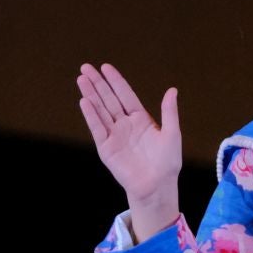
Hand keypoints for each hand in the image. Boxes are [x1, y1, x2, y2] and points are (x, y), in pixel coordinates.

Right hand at [76, 62, 181, 234]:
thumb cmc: (167, 162)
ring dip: (90, 95)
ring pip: (100, 110)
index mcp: (141, 119)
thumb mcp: (172, 134)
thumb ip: (169, 112)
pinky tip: (84, 101)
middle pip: (109, 99)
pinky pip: (97, 128)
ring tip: (81, 79)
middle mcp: (125, 125)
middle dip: (98, 83)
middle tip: (86, 67)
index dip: (116, 81)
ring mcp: (114, 135)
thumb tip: (172, 90)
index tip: (106, 67)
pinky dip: (91, 115)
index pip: (125, 95)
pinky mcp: (106, 147)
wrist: (157, 185)